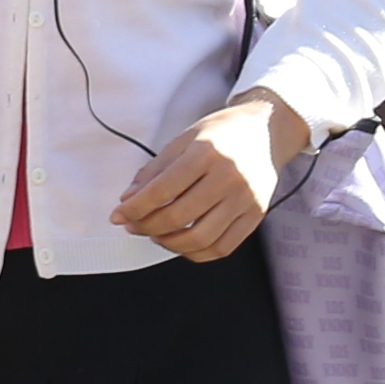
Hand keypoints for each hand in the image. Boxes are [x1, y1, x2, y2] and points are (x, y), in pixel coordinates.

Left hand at [106, 93, 308, 261]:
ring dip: (169, 243)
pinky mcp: (256, 216)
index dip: (135, 208)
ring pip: (200, 238)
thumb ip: (154, 171)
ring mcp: (245, 199)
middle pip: (178, 217)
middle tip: (133, 225)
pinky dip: (197, 253)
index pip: (162, 190)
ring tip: (155, 234)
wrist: (265, 131)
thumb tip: (128, 200)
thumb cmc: (222, 133)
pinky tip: (182, 244)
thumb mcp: (183, 140)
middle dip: (146, 226)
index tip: (119, 215)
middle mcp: (228, 177)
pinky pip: (223, 247)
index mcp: (206, 153)